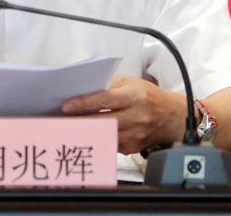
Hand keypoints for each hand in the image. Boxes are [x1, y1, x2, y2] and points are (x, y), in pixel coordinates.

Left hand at [61, 75, 185, 154]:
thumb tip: (84, 92)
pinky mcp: (132, 148)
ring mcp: (134, 134)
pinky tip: (85, 135)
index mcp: (134, 96)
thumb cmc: (148, 96)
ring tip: (68, 127)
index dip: (84, 103)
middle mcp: (135, 116)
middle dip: (79, 121)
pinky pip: (109, 144)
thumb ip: (109, 86)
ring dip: (84, 132)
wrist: (170, 116)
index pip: (105, 99)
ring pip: (102, 136)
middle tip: (60, 120)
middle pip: (101, 121)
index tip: (67, 106)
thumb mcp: (130, 83)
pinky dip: (96, 139)